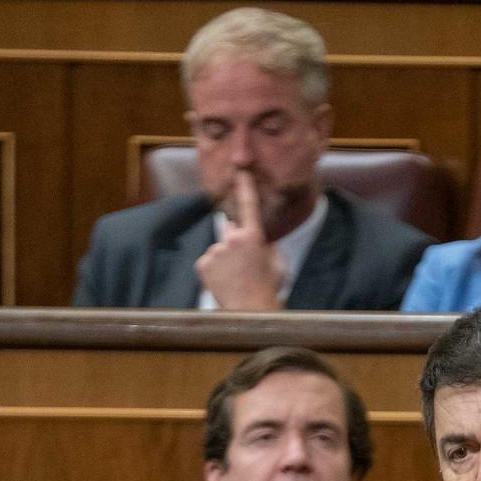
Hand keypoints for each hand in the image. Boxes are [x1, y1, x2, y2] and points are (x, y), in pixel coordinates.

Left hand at [194, 170, 285, 311]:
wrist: (250, 312)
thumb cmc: (269, 289)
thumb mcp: (277, 264)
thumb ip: (268, 246)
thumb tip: (262, 240)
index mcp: (254, 236)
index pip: (249, 205)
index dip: (244, 185)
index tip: (240, 169)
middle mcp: (232, 239)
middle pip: (231, 231)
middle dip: (236, 241)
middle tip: (244, 264)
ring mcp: (215, 251)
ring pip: (219, 248)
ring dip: (225, 259)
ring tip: (235, 278)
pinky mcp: (203, 263)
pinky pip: (209, 261)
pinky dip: (214, 269)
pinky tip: (224, 282)